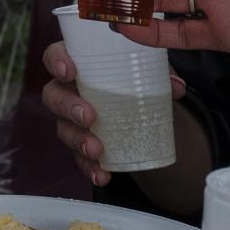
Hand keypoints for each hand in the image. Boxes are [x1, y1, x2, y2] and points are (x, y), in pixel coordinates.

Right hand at [40, 41, 184, 189]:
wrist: (138, 110)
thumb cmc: (132, 80)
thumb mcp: (147, 71)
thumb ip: (160, 73)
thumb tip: (176, 87)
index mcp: (79, 64)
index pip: (55, 56)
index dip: (56, 62)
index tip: (69, 71)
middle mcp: (68, 90)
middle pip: (53, 96)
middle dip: (68, 107)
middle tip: (89, 117)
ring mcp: (71, 119)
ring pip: (63, 128)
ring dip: (77, 140)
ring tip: (97, 151)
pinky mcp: (81, 143)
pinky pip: (78, 157)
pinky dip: (89, 167)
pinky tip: (102, 174)